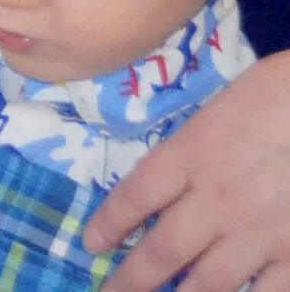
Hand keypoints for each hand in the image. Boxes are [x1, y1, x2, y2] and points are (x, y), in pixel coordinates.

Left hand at [87, 48, 289, 289]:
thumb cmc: (279, 92)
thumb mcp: (221, 108)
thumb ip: (197, 145)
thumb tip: (177, 175)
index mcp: (192, 155)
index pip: (135, 196)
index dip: (110, 224)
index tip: (92, 244)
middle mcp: (216, 200)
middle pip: (164, 250)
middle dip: (133, 280)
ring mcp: (259, 231)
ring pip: (210, 281)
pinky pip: (267, 291)